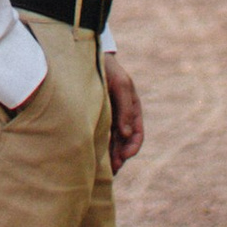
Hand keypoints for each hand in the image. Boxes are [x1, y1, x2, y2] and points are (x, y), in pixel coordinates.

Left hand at [105, 55, 144, 169]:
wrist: (88, 56)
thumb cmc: (108, 69)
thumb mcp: (120, 84)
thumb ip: (125, 108)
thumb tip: (126, 134)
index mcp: (132, 108)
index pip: (137, 133)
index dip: (133, 146)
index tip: (125, 156)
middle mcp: (122, 116)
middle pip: (124, 142)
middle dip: (120, 157)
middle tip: (113, 169)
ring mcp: (109, 117)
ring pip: (112, 142)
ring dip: (110, 156)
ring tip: (105, 170)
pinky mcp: (96, 117)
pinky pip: (100, 136)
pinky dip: (100, 147)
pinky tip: (94, 158)